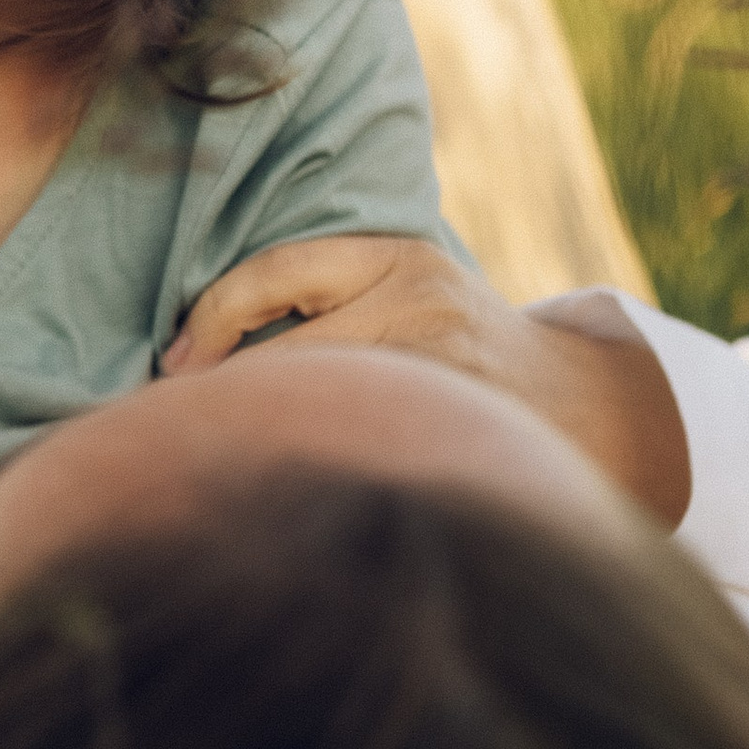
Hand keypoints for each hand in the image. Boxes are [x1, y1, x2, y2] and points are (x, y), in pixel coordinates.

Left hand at [163, 235, 687, 522]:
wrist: (577, 401)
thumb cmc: (458, 346)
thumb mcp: (408, 291)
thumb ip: (330, 298)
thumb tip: (198, 342)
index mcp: (398, 260)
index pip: (276, 274)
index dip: (211, 316)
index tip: (172, 360)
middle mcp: (421, 305)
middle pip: (288, 354)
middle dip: (221, 392)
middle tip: (170, 422)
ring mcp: (441, 371)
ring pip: (317, 406)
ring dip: (258, 432)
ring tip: (210, 455)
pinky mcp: (452, 426)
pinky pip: (355, 449)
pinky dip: (304, 467)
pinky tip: (271, 487)